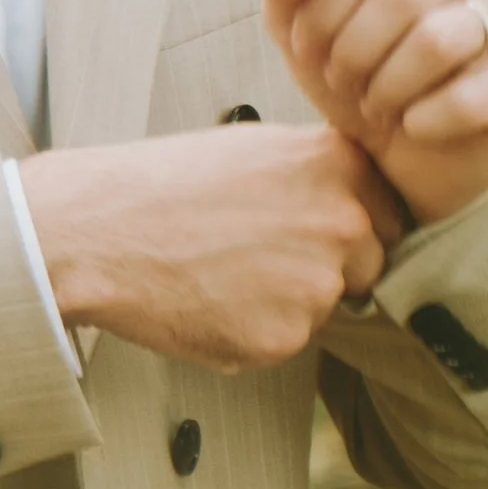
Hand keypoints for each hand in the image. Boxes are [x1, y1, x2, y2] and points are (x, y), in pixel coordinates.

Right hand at [19, 126, 405, 370]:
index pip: (390, 214)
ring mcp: (318, 283)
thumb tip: (356, 204)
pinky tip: (209, 301)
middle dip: (328, 267)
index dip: (353, 227)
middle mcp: (344, 222)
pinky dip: (254, 331)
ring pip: (326, 306)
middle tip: (256, 254)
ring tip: (221, 272)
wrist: (97, 232)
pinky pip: (286, 340)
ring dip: (288, 301)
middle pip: (369, 264)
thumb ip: (318, 174)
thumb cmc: (163, 185)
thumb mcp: (255, 148)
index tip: (311, 230)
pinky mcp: (286, 337)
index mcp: (340, 166)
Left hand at [260, 0, 487, 227]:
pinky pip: (471, 98)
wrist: (405, 145)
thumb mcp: (301, 21)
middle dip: (351, 51)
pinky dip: (423, 122)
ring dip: (386, 87)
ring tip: (375, 102)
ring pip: (439, 40)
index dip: (320, 13)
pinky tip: (413, 126)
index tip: (309, 45)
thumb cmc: (354, 62)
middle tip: (340, 79)